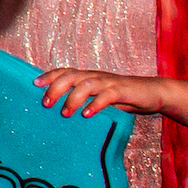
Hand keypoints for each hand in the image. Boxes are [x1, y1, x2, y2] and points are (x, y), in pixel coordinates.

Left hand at [36, 66, 162, 117]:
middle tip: (46, 104)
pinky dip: (96, 104)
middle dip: (56, 88)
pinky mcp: (123, 91)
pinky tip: (87, 114)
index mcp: (89, 77)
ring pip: (87, 84)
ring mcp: (109, 82)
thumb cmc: (123, 98)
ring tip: (65, 113)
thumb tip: (62, 114)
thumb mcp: (100, 98)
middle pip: (71, 76)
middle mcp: (96, 77)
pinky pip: (107, 95)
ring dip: (73, 98)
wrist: (153, 93)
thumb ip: (85, 102)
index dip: (49, 76)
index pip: (65, 72)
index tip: (34, 84)